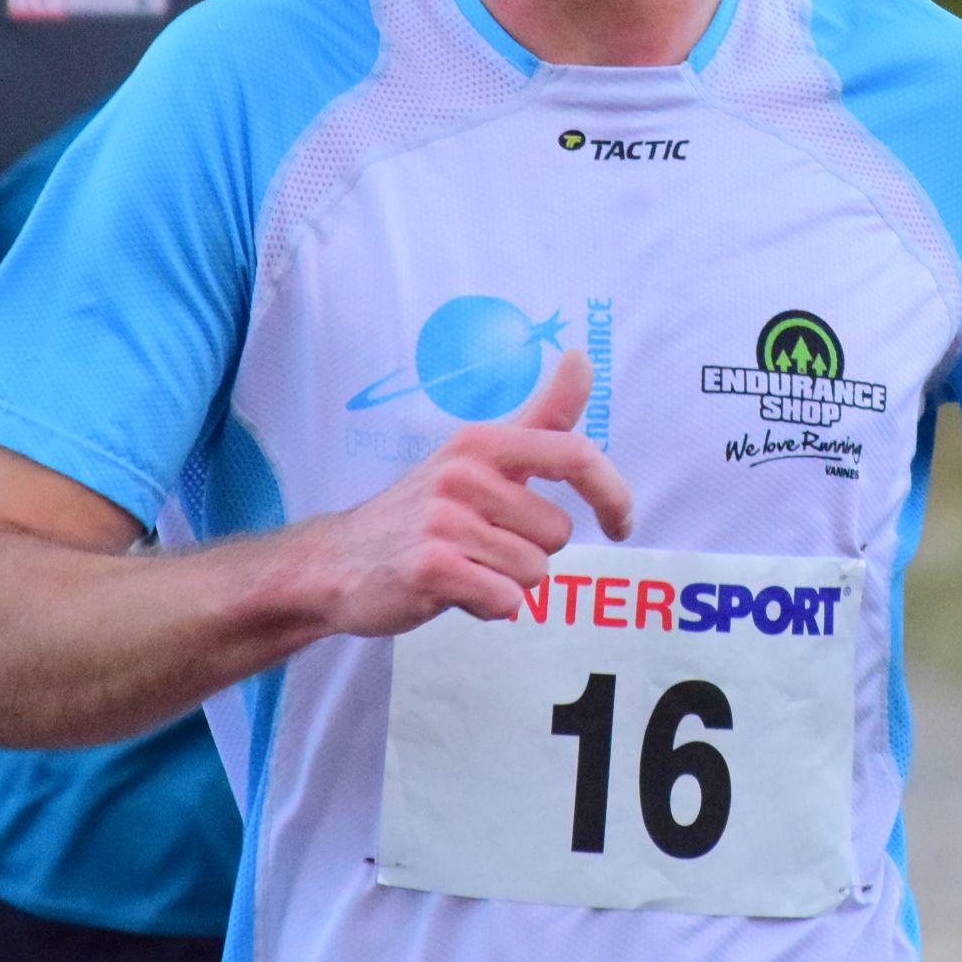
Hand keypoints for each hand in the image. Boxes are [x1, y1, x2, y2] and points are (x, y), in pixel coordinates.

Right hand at [306, 351, 631, 635]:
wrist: (337, 560)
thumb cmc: (423, 509)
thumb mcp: (477, 454)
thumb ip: (539, 415)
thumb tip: (581, 355)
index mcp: (482, 442)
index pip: (574, 455)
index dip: (612, 492)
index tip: (624, 524)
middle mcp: (465, 474)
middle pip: (558, 533)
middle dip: (531, 550)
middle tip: (482, 544)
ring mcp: (445, 521)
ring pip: (535, 572)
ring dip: (507, 581)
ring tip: (465, 565)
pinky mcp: (431, 569)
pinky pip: (506, 601)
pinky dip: (488, 606)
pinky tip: (453, 590)